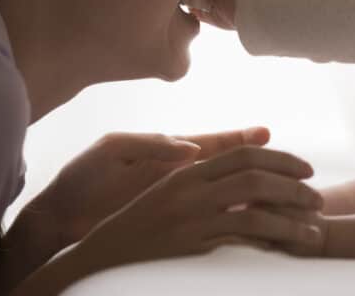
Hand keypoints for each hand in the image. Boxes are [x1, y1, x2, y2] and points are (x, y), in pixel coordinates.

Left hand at [20, 127, 271, 251]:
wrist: (60, 216)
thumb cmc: (84, 180)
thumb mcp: (113, 153)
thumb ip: (152, 146)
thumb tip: (191, 148)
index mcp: (166, 152)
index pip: (210, 143)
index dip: (239, 138)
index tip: (266, 132)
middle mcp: (177, 174)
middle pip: (227, 166)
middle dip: (259, 164)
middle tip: (293, 165)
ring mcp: (175, 198)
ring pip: (224, 193)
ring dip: (252, 192)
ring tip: (283, 192)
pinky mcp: (169, 223)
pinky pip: (208, 218)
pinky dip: (232, 218)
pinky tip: (252, 222)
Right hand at [70, 145, 324, 271]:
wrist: (106, 250)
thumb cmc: (141, 218)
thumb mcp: (171, 188)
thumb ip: (204, 177)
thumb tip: (244, 171)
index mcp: (190, 171)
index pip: (244, 156)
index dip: (281, 159)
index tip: (307, 169)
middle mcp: (192, 190)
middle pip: (255, 178)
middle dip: (294, 186)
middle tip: (319, 196)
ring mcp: (192, 219)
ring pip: (254, 210)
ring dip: (291, 218)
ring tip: (315, 227)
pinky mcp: (192, 246)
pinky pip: (239, 240)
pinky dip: (268, 240)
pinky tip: (288, 246)